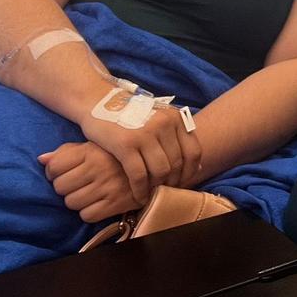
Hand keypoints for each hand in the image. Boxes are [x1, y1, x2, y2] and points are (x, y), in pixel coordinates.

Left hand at [39, 141, 136, 222]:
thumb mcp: (92, 146)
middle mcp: (97, 168)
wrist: (150, 168)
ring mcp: (106, 187)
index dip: (54, 172)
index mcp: (90, 151)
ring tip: (87, 192)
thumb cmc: (115, 156)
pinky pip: (86, 216)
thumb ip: (66, 152)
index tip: (62, 172)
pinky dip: (88, 212)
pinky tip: (96, 202)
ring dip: (76, 200)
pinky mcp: (114, 204)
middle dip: (65, 187)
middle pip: (60, 187)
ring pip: (71, 203)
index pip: (55, 167)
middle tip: (76, 183)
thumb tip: (41, 159)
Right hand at [80, 105, 203, 204]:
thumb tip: (199, 167)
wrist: (97, 101)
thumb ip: (177, 138)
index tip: (181, 183)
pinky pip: (139, 175)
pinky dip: (140, 190)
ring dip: (156, 187)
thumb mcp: (159, 118)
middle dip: (171, 182)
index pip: (193, 152)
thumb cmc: (130, 114)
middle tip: (163, 190)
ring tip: (151, 192)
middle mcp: (164, 123)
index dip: (189, 172)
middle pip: (177, 164)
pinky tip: (138, 195)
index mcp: (175, 117)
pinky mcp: (125, 144)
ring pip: (161, 171)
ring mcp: (145, 133)